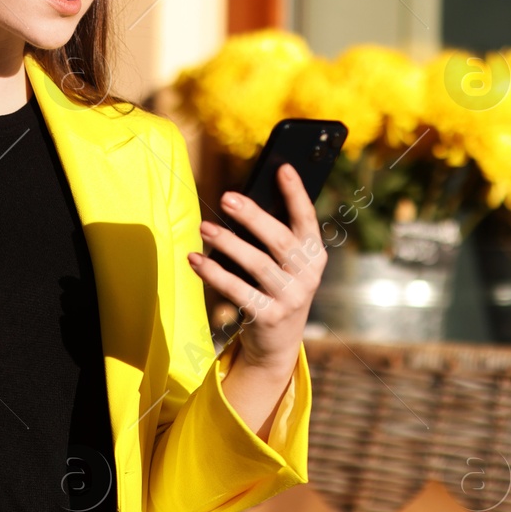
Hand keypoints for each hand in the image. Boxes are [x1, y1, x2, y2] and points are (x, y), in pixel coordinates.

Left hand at [187, 163, 326, 378]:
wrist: (278, 343)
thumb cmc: (275, 289)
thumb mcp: (284, 265)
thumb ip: (273, 239)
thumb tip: (241, 204)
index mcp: (315, 255)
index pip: (307, 219)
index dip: (296, 194)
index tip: (283, 168)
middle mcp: (308, 275)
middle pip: (278, 239)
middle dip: (252, 216)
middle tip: (226, 198)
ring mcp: (291, 298)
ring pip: (256, 264)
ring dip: (227, 243)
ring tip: (204, 228)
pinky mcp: (269, 317)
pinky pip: (237, 290)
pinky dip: (213, 274)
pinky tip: (195, 260)